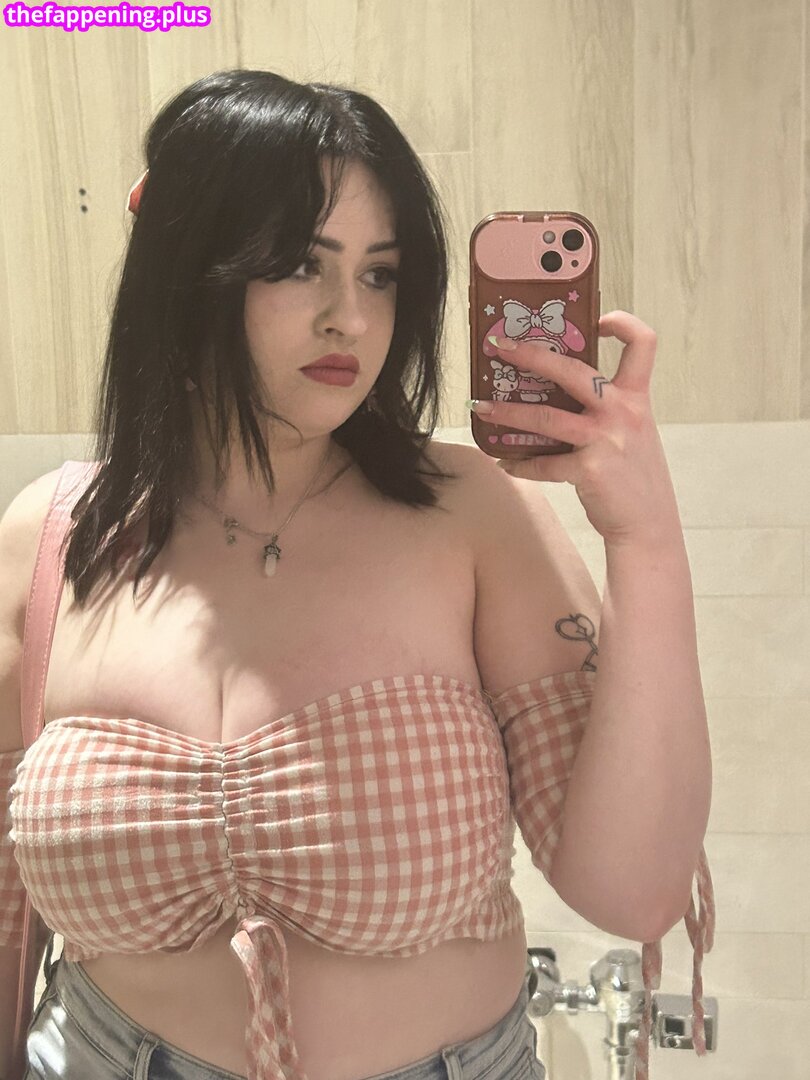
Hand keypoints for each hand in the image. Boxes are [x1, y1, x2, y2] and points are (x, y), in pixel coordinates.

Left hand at [473, 310, 682, 546]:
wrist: (649, 526)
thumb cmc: (635, 478)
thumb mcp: (632, 432)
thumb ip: (606, 408)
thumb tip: (555, 391)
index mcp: (637, 397)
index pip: (643, 344)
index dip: (622, 322)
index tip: (596, 319)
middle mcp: (623, 412)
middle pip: (573, 370)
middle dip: (531, 353)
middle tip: (500, 346)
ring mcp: (606, 440)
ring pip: (545, 416)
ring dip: (508, 411)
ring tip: (481, 407)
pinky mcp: (589, 470)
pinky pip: (543, 463)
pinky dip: (519, 463)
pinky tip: (504, 462)